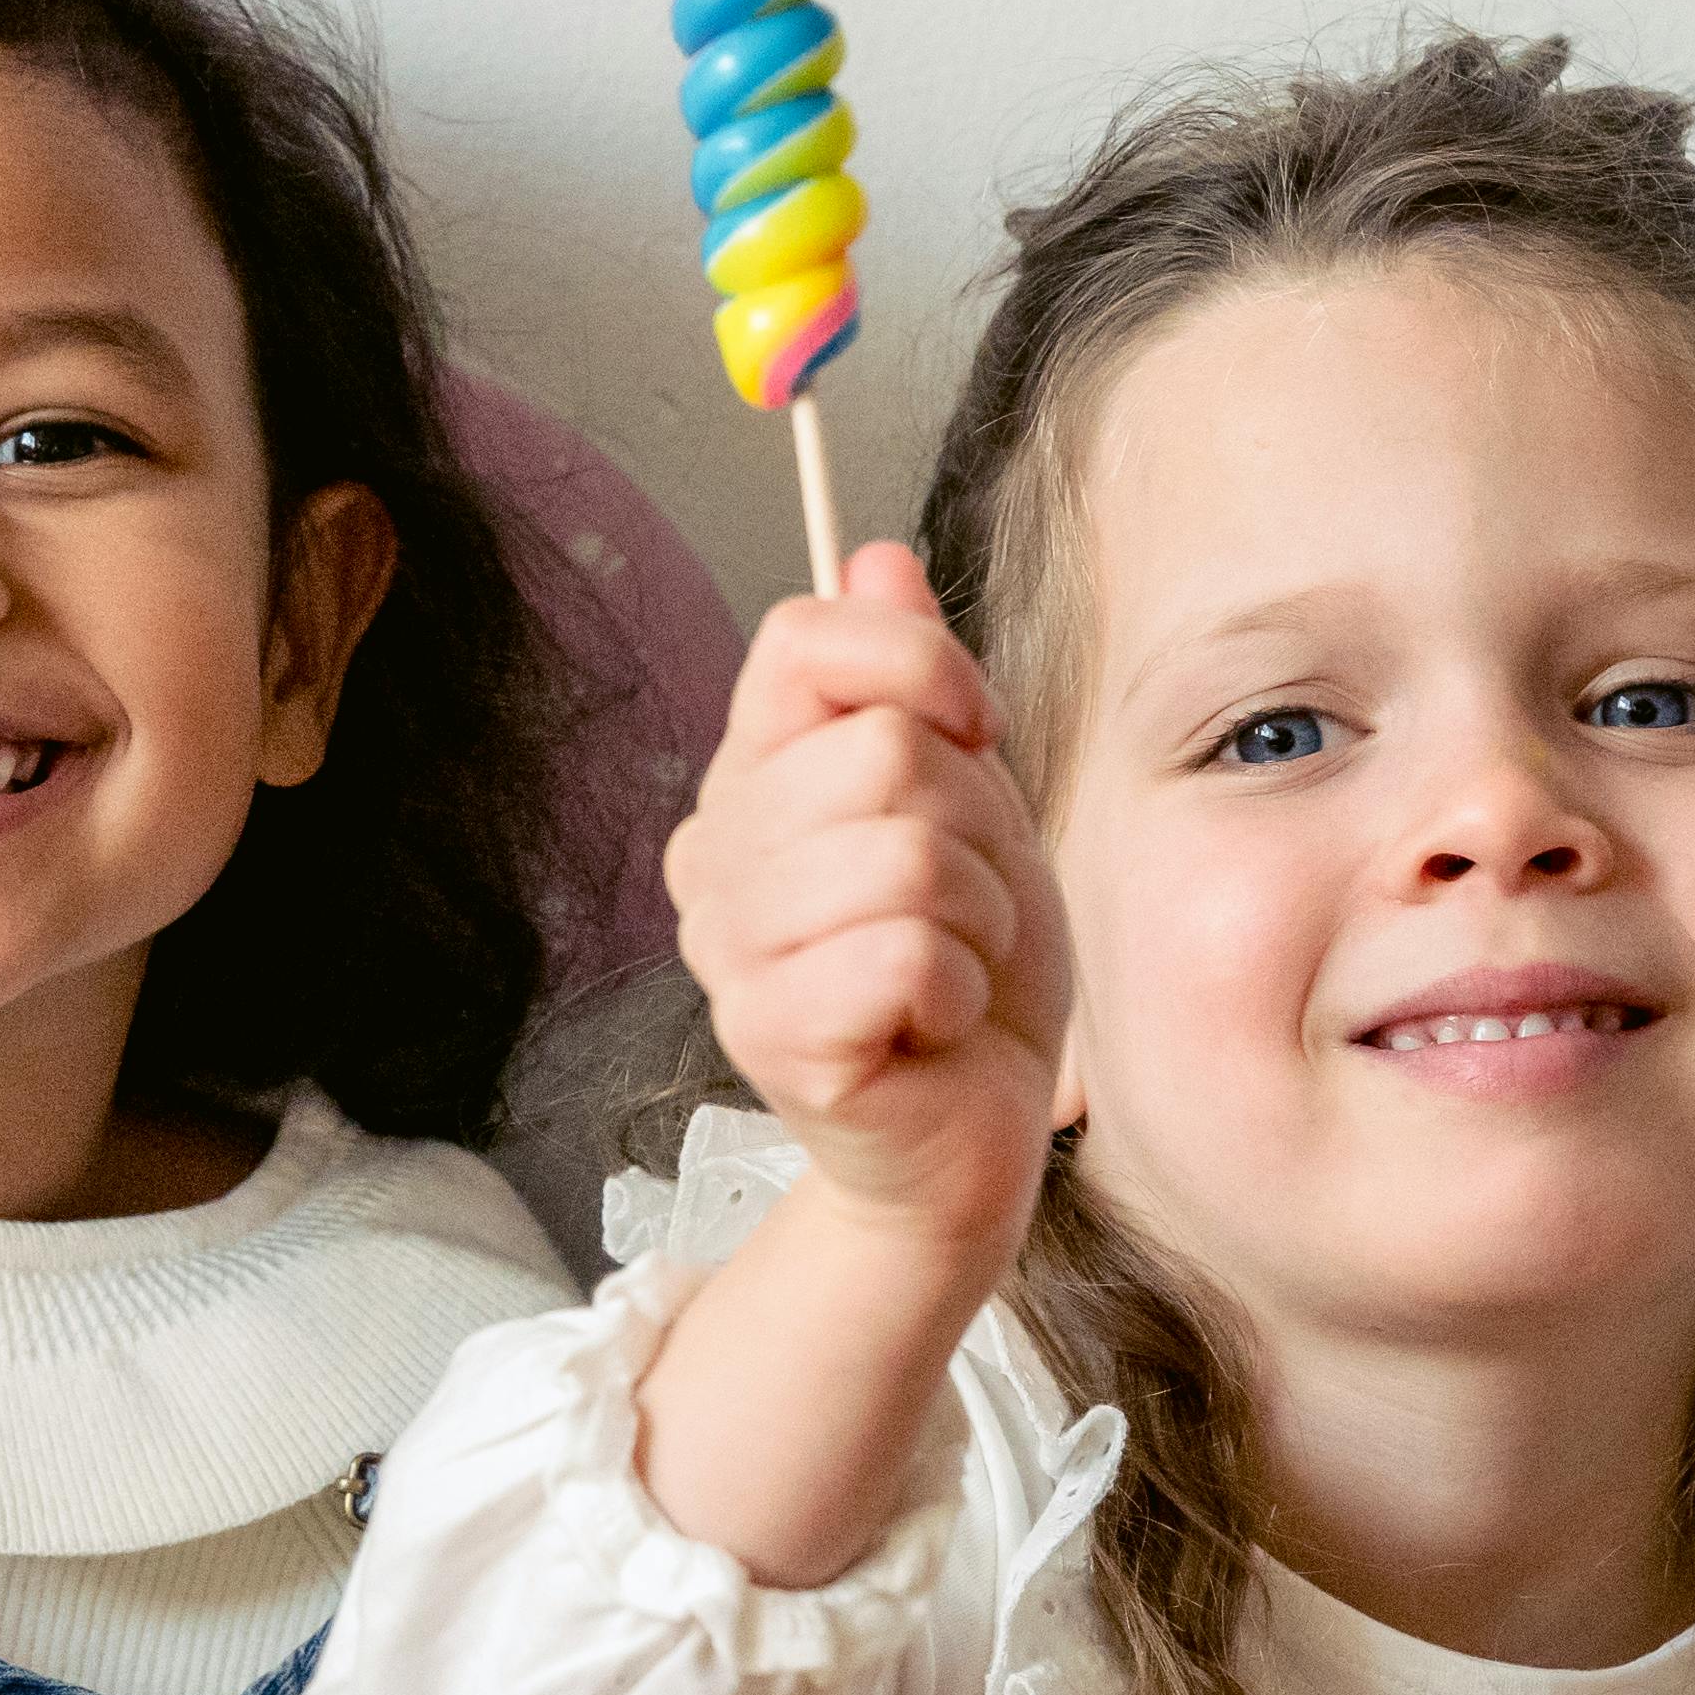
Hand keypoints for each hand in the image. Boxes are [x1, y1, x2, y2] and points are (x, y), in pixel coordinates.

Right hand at [664, 544, 1069, 1286]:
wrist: (966, 1138)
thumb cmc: (968, 972)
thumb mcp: (969, 801)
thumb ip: (913, 684)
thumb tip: (874, 557)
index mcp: (751, 774)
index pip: (805, 638)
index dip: (923, 669)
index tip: (974, 738)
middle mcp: (714, 851)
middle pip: (884, 754)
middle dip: (979, 831)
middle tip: (967, 908)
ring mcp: (728, 948)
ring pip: (909, 857)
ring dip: (981, 920)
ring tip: (953, 968)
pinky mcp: (768, 1036)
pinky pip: (907, 956)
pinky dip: (961, 992)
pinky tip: (934, 1027)